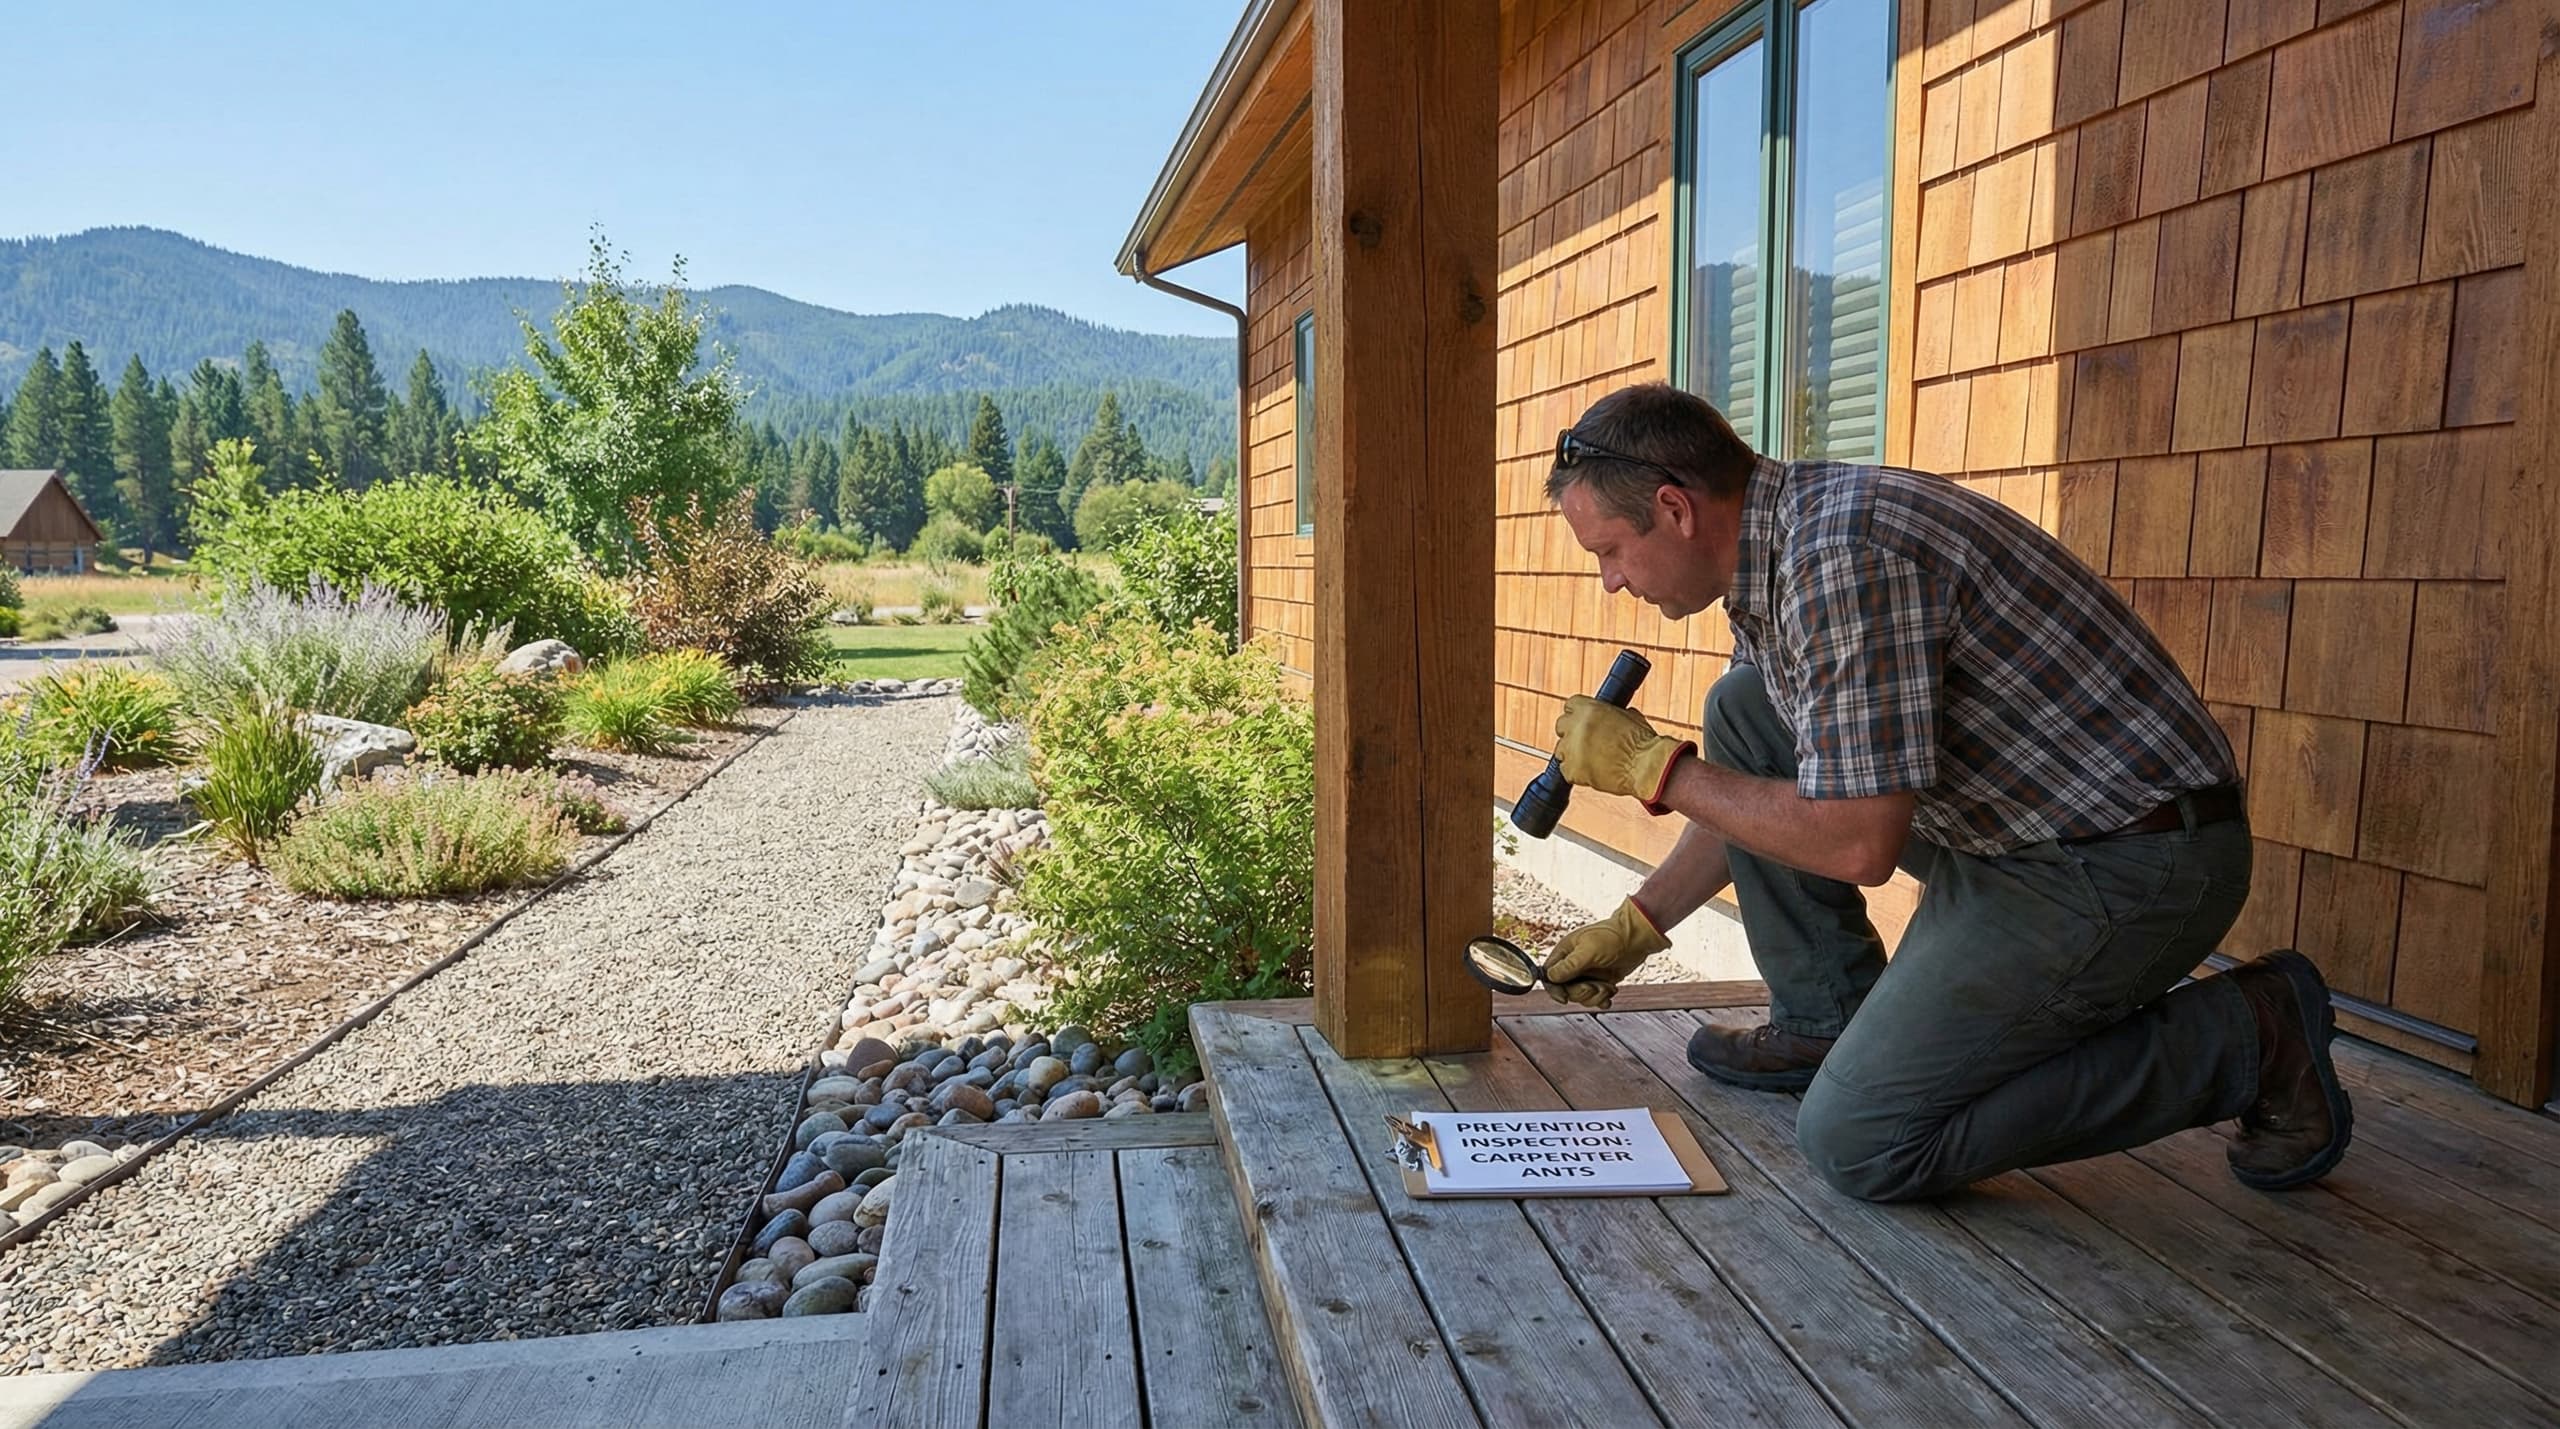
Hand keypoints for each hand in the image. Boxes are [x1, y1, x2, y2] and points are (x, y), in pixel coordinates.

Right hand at [1542, 897, 1671, 1007]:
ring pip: (1581, 996)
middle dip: (1581, 992)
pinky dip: (1603, 999)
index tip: (1564, 998)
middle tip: (1595, 986)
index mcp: (1565, 953)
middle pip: (1566, 990)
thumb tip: (1550, 977)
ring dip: (1595, 995)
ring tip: (1607, 987)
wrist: (1638, 938)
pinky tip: (1611, 992)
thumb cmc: (1612, 937)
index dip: (1554, 989)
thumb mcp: (1588, 951)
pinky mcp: (1600, 981)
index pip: (1549, 975)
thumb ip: (1569, 965)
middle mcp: (1573, 964)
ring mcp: (1587, 974)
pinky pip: (1595, 998)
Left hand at [1555, 696, 1694, 811]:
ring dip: (1572, 754)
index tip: (1582, 722)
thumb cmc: (1644, 743)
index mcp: (1589, 709)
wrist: (1646, 766)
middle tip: (1586, 743)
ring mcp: (1572, 749)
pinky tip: (1591, 772)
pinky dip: (1576, 773)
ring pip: (1560, 749)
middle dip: (1571, 733)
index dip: (1578, 715)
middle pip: (1561, 726)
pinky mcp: (1572, 770)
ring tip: (1591, 760)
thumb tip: (1613, 717)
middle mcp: (1576, 726)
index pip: (1570, 705)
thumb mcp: (1630, 717)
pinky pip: (1565, 770)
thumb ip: (1613, 715)